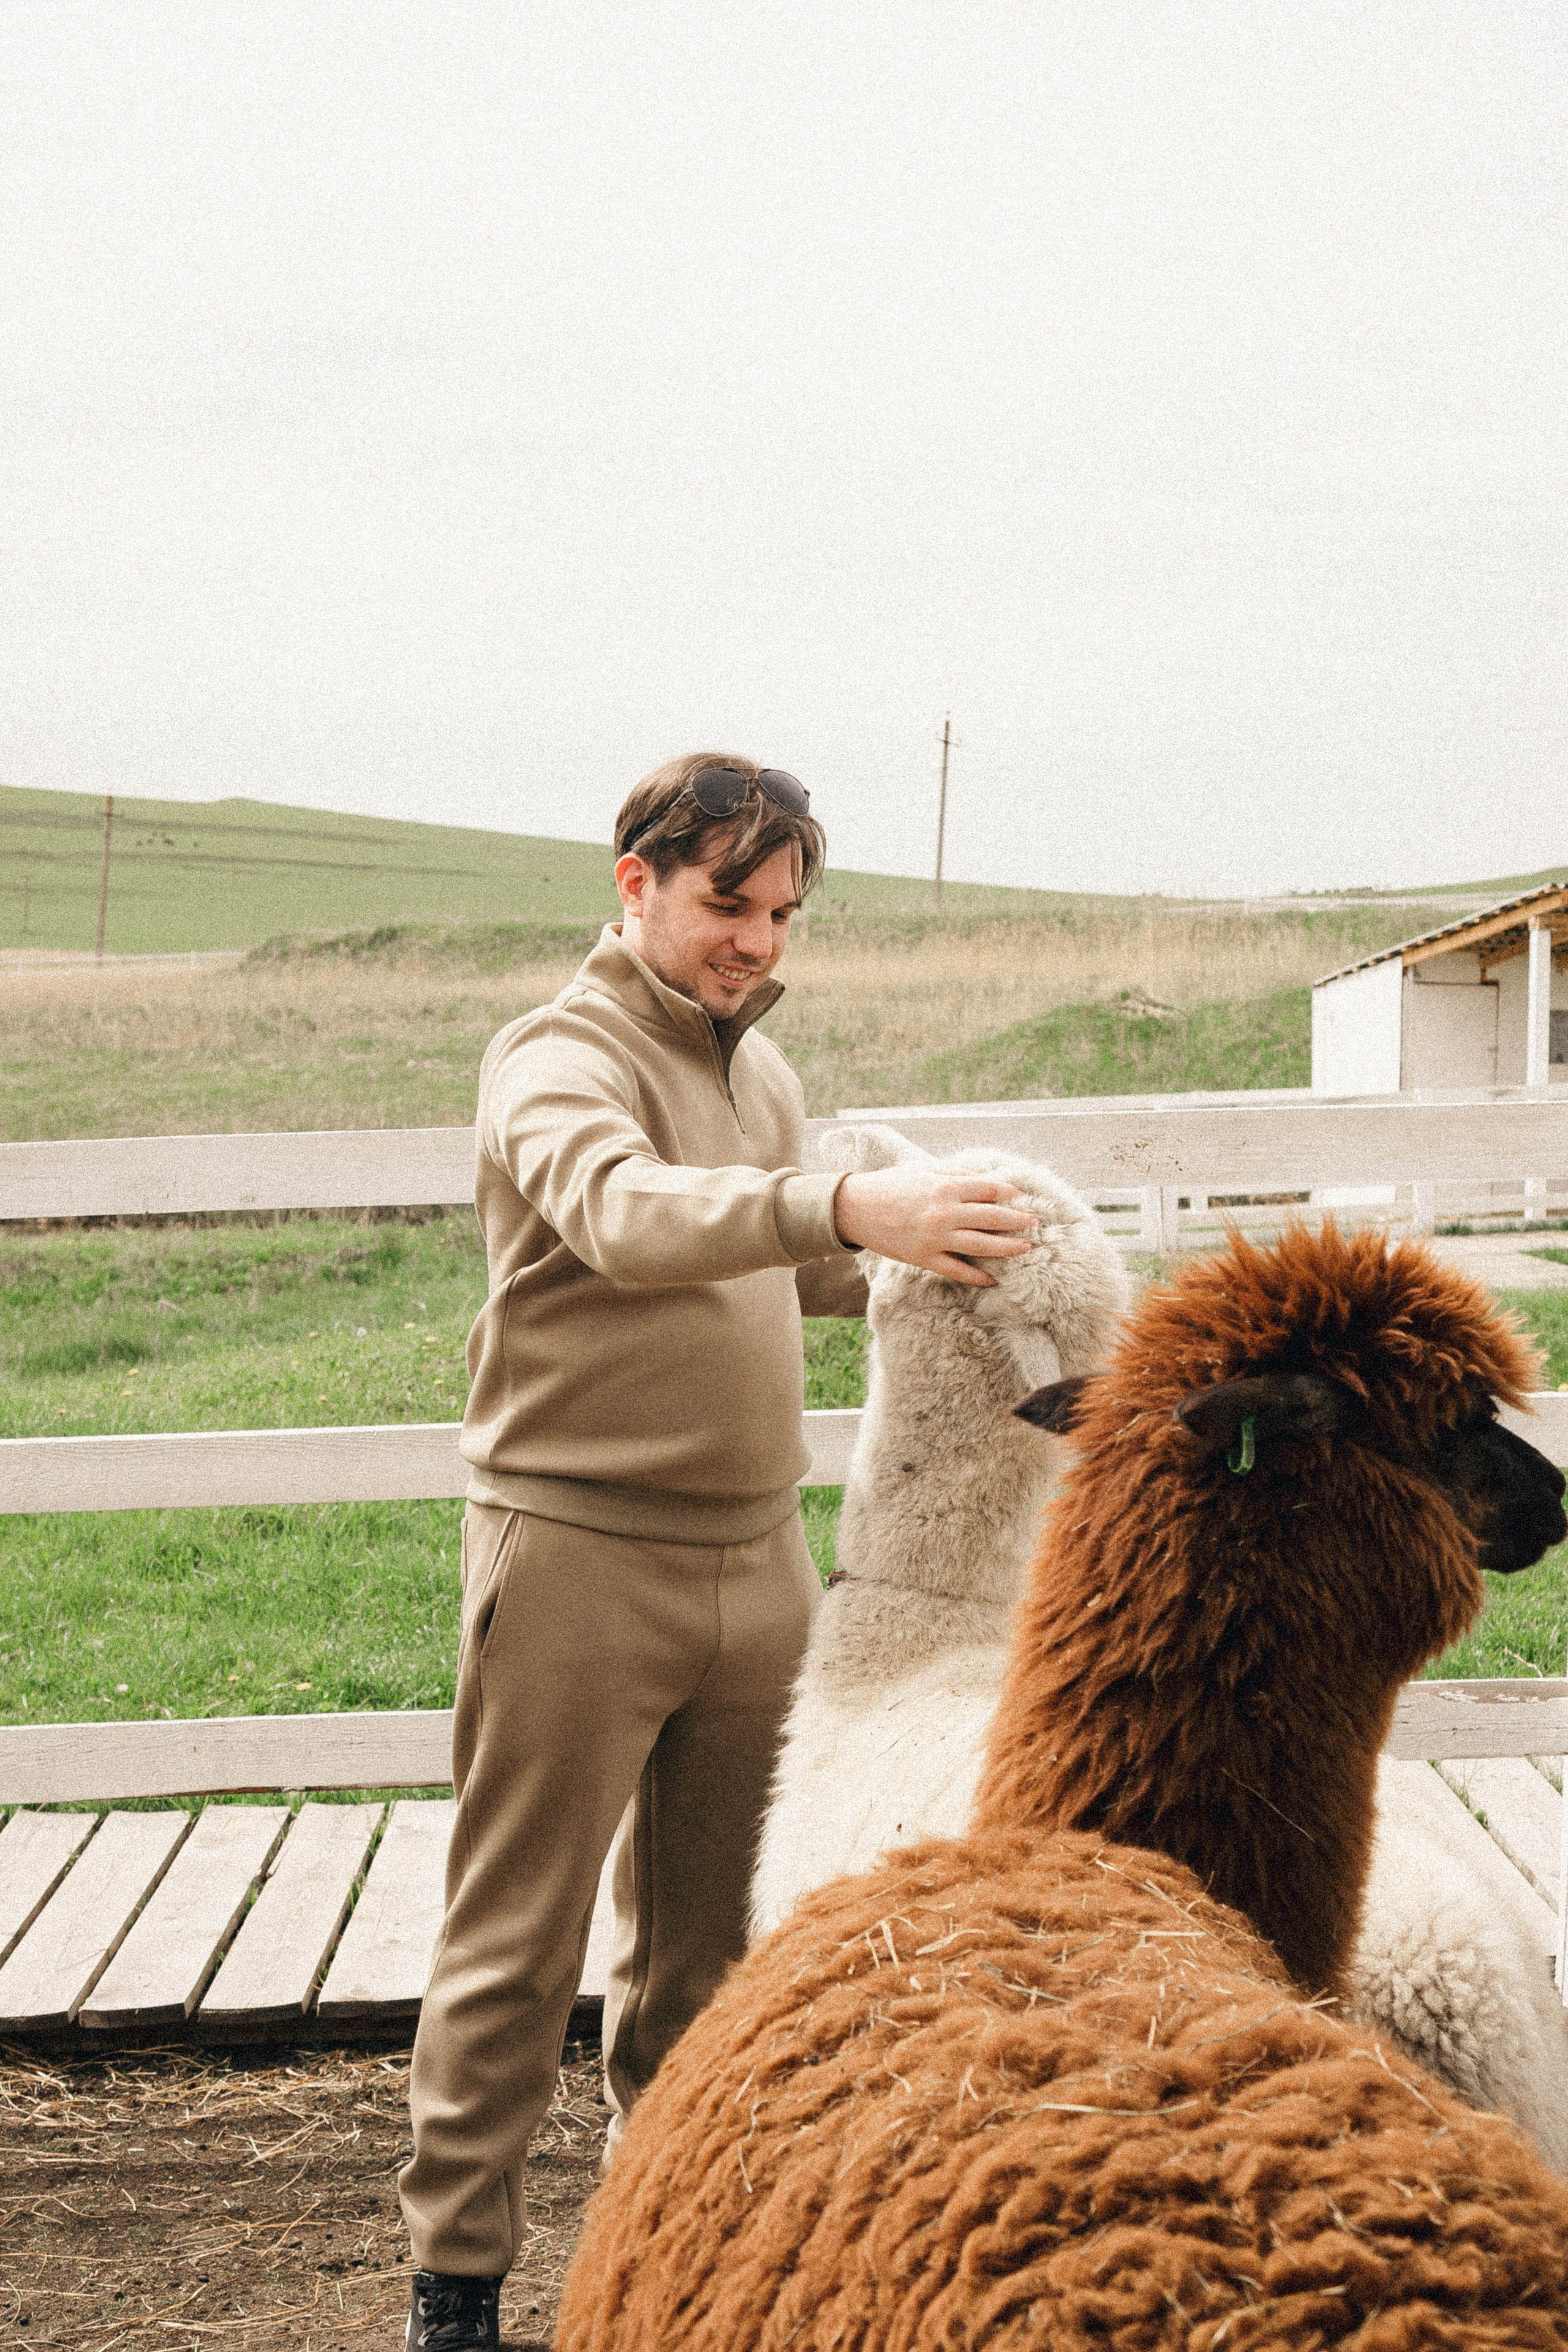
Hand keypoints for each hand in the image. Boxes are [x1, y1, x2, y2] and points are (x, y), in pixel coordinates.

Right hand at [832, 1166, 1036, 1286]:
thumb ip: (956, 1172)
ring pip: (981, 1245)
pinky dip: (977, 1276)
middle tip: (1036, 1221)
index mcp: (944, 1186)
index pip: (988, 1189)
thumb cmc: (891, 1184)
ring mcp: (935, 1238)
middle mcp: (944, 1212)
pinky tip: (993, 1279)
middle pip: (992, 1218)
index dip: (1009, 1191)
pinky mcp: (924, 1258)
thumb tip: (987, 1178)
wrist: (856, 1209)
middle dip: (1018, 1220)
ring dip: (1008, 1247)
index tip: (1022, 1195)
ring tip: (1027, 1248)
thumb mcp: (924, 1168)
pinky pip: (957, 1270)